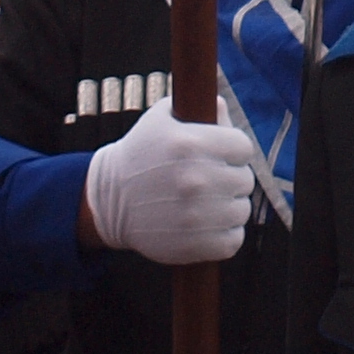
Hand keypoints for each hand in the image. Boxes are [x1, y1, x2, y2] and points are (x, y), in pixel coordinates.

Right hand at [79, 94, 257, 263]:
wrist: (108, 200)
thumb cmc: (140, 155)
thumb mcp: (161, 119)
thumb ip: (199, 109)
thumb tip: (226, 109)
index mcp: (191, 143)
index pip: (243, 147)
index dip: (233, 151)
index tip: (221, 156)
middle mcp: (197, 178)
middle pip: (244, 179)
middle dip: (230, 178)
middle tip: (211, 180)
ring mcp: (197, 215)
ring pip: (241, 210)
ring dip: (228, 207)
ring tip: (207, 203)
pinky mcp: (196, 245)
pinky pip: (233, 240)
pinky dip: (225, 235)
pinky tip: (208, 225)